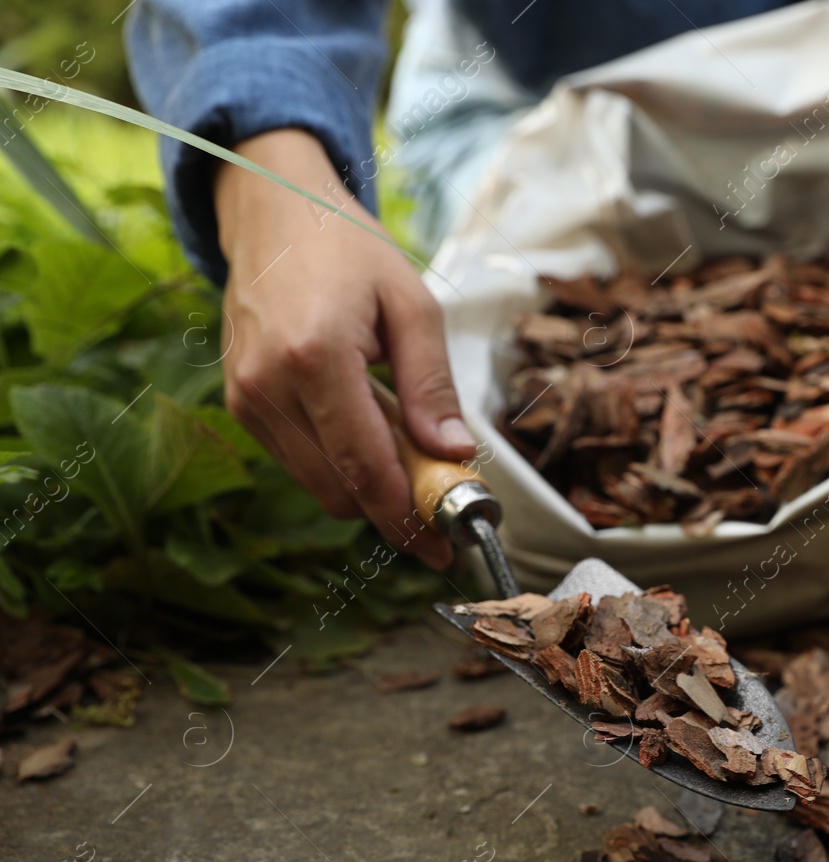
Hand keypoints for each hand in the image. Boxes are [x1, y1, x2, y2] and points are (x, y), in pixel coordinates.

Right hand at [215, 129, 473, 568]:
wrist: (273, 212)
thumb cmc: (347, 249)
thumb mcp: (413, 306)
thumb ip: (432, 386)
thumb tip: (452, 456)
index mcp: (314, 356)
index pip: (364, 465)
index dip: (406, 515)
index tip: (444, 547)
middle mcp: (267, 384)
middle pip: (338, 488)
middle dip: (394, 510)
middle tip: (443, 507)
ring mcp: (245, 396)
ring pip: (318, 482)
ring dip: (369, 485)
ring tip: (411, 450)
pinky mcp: (241, 401)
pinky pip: (300, 458)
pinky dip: (341, 460)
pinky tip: (371, 426)